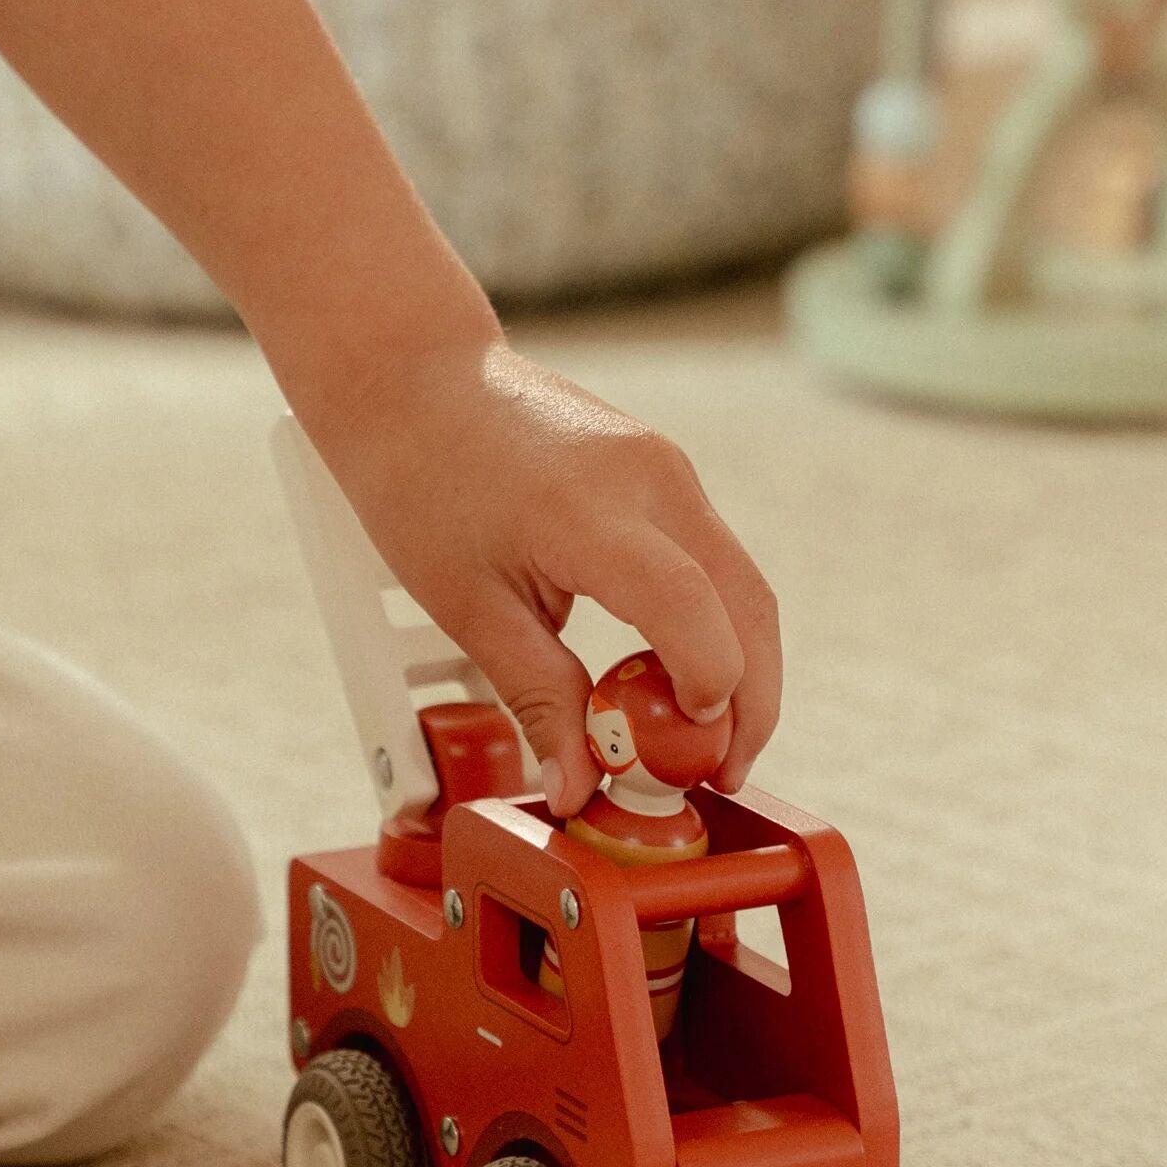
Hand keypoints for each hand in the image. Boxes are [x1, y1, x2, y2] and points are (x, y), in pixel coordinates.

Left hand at [305, 340, 780, 816]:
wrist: (414, 379)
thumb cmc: (422, 483)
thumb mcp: (468, 608)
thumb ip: (538, 697)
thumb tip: (579, 787)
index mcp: (591, 513)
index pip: (690, 610)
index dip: (708, 692)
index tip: (690, 757)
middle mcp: (652, 481)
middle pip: (748, 605)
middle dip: (752, 701)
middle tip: (723, 774)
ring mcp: (668, 467)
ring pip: (741, 582)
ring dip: (739, 663)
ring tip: (699, 736)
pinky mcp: (665, 468)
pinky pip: (712, 557)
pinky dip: (712, 621)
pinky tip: (673, 672)